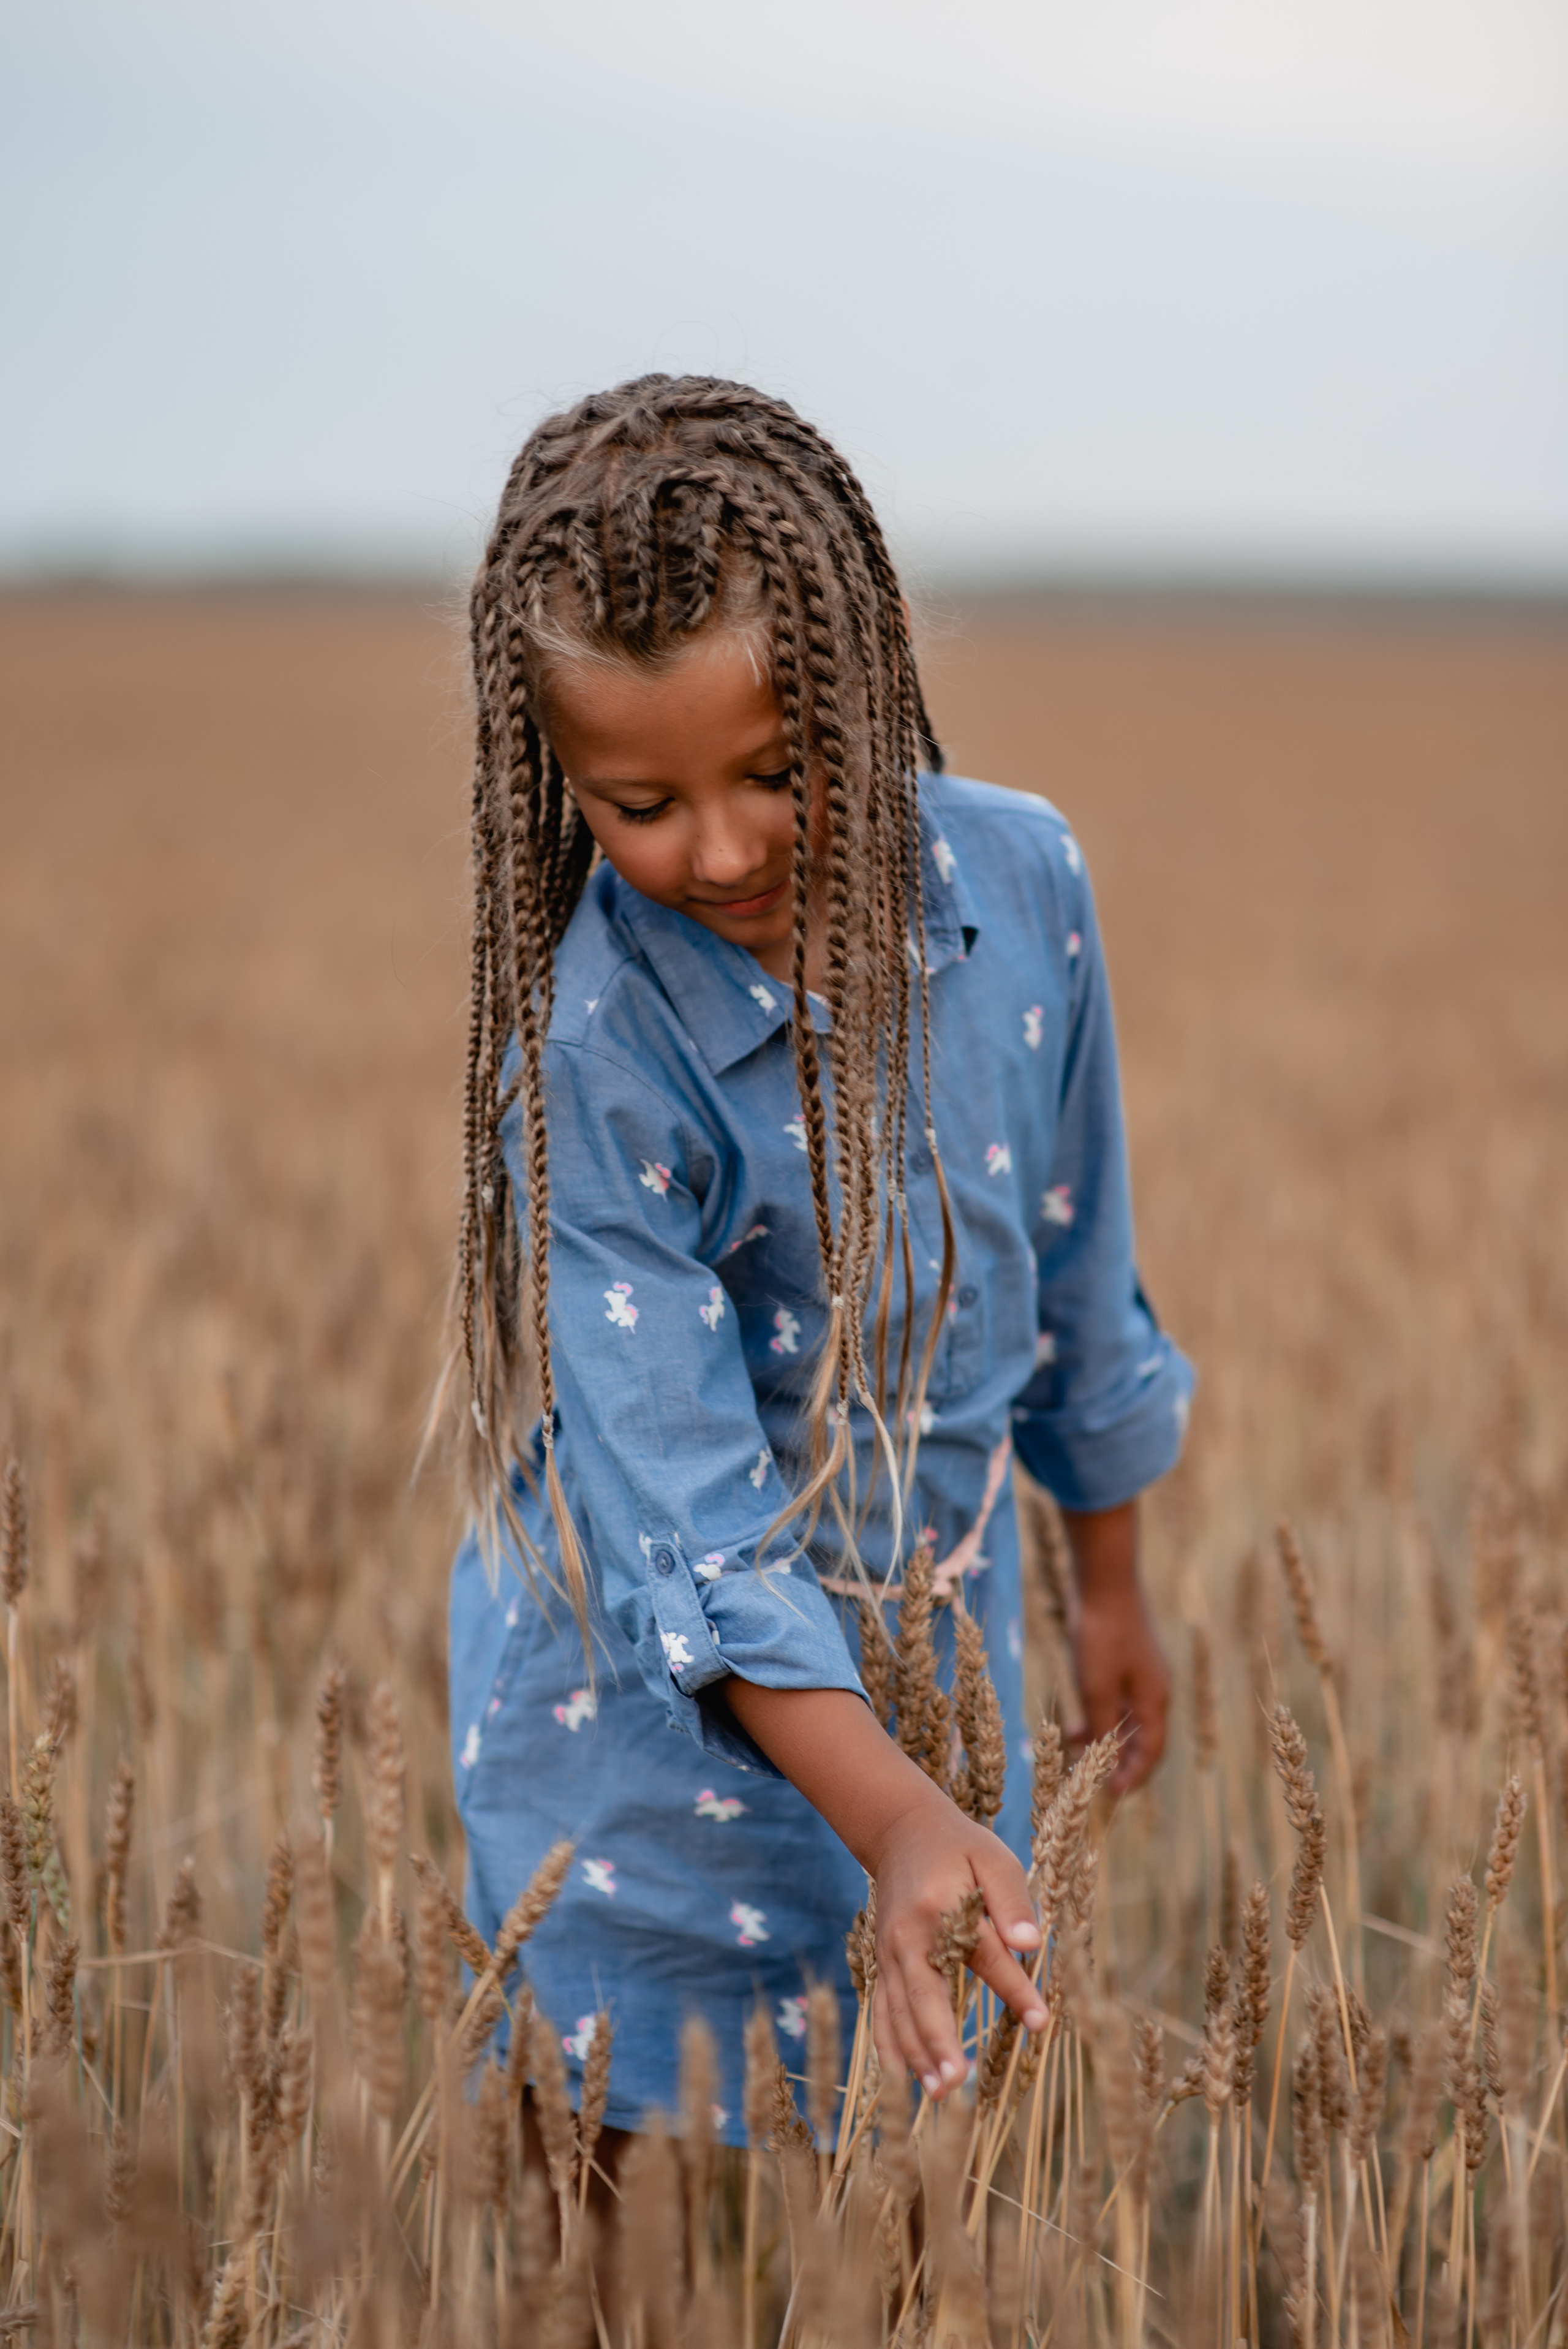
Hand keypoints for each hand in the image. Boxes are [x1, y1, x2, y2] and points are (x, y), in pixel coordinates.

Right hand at [867, 1787, 1045, 2099]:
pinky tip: (901, 2082)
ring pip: (898, 2012)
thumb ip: (1011, 1901)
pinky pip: (881, 2012)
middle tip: (958, 2082)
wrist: (902, 1832)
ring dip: (916, 2055)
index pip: (986, 1956)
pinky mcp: (881, 1965)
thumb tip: (1031, 1943)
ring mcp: (888, 1953)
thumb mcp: (994, 1859)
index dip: (1015, 1990)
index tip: (1042, 2021)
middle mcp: (908, 1936)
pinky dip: (890, 2047)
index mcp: (941, 1908)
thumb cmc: (959, 1848)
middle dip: (940, 2042)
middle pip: (925, 1996)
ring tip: (937, 2095)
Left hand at [1061, 1500, 1169, 1793]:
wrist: (1105, 1579)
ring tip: (1077, 1752)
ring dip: (1107, 1739)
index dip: (1133, 1777)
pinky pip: (1120, 1699)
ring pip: (1129, 1719)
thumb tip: (1104, 1756)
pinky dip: (1103, 1715)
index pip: (1150, 1752)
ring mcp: (1144, 1672)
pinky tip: (1079, 1720)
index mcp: (1154, 1699)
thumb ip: (1102, 1724)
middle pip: (1144, 1739)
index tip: (1112, 1796)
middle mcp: (1156, 1688)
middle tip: (1098, 1784)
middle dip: (1122, 1763)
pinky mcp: (1129, 1658)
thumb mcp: (1095, 1686)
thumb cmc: (1100, 1633)